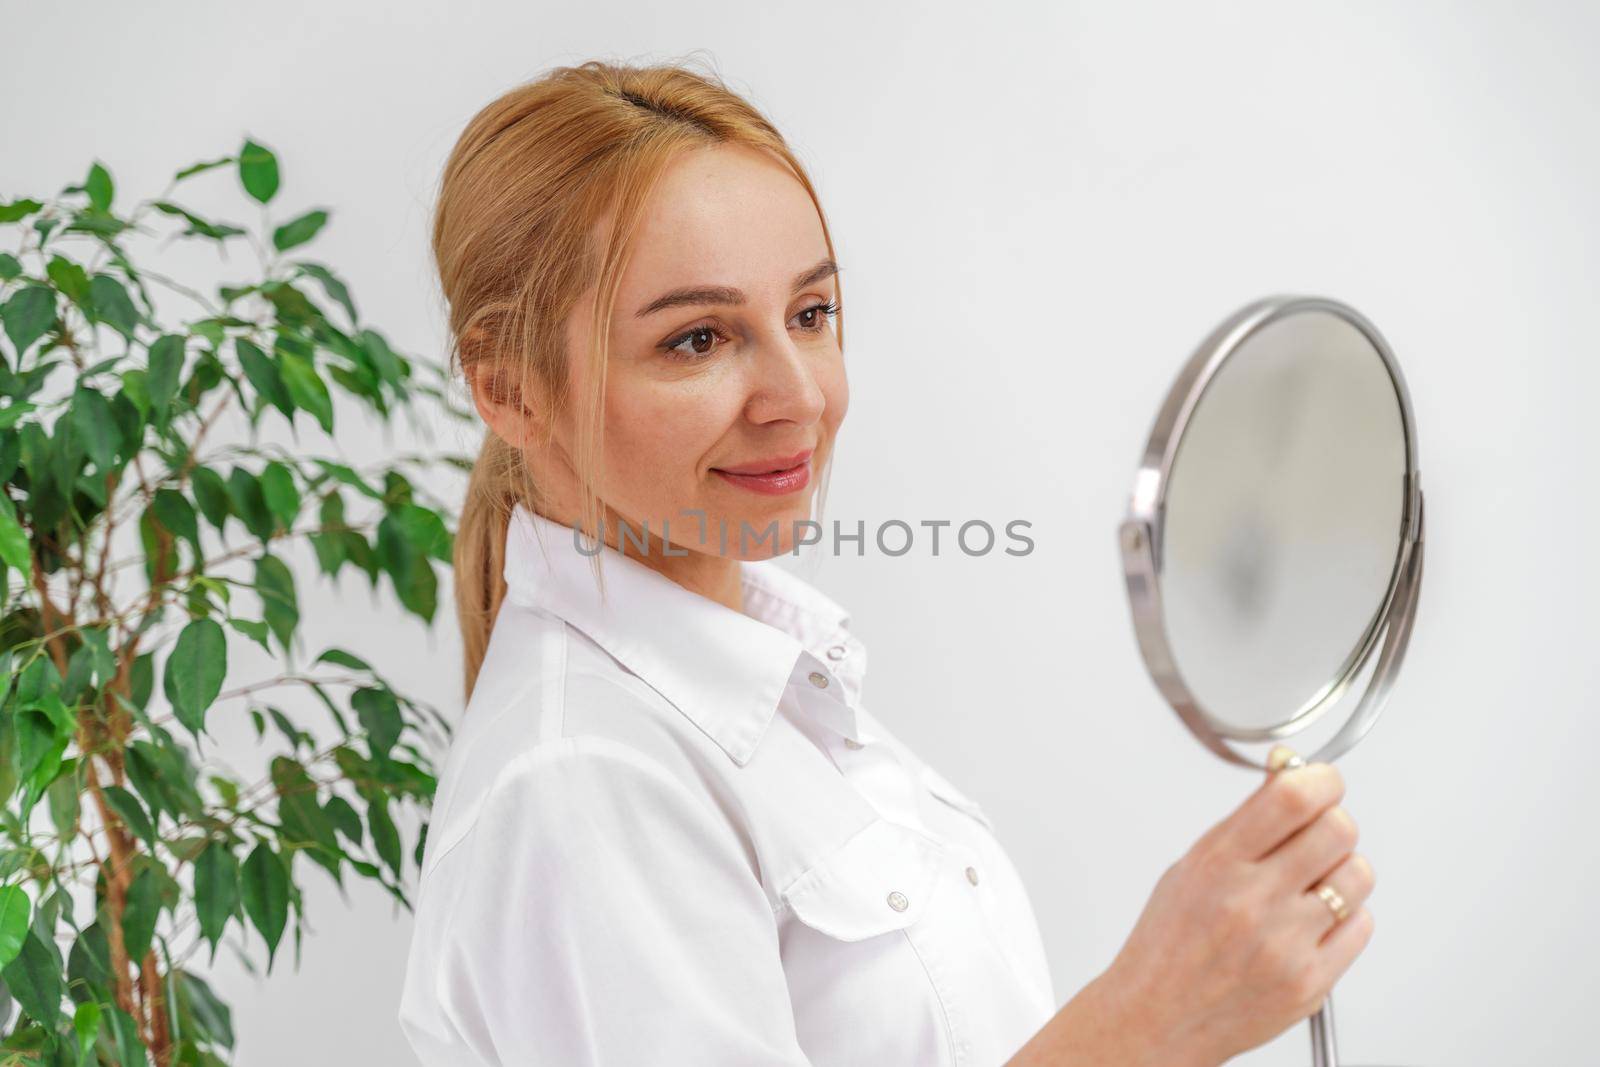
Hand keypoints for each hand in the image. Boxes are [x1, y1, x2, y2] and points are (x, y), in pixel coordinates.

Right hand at [1095, 746, 1375, 1066]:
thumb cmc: (1169, 943)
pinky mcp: (1311, 982)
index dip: (1321, 779)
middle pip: (1338, 829)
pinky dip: (1345, 917)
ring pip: (1358, 874)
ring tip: (1313, 884)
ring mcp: (1286, 944)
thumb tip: (1288, 773)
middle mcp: (1253, 901)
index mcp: (1218, 864)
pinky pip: (1362, 925)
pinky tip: (1312, 923)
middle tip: (1318, 833)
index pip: (1292, 799)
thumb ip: (1245, 824)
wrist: (1158, 1018)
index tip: (1322, 780)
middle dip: (1334, 822)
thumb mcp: (1190, 867)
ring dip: (1343, 870)